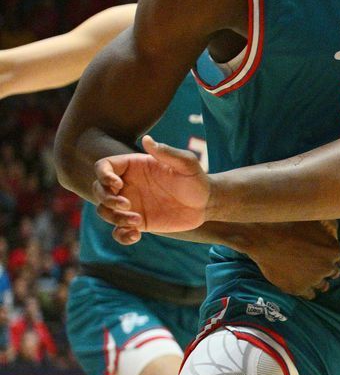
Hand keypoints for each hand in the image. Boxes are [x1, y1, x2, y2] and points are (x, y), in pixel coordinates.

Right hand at [93, 135, 210, 243]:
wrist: (206, 203)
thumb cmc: (196, 179)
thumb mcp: (186, 164)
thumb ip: (167, 152)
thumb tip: (147, 139)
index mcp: (134, 167)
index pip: (104, 167)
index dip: (103, 175)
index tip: (117, 184)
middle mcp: (128, 185)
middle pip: (98, 190)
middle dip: (106, 199)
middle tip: (127, 205)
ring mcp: (130, 205)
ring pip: (104, 212)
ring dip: (114, 218)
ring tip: (136, 221)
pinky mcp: (137, 222)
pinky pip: (118, 231)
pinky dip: (121, 235)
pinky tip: (135, 235)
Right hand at [244, 220, 339, 299]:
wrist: (267, 239)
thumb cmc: (291, 224)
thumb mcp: (317, 221)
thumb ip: (330, 227)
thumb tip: (336, 230)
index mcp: (334, 250)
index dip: (339, 259)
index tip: (332, 259)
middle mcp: (327, 267)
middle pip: (334, 273)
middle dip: (328, 269)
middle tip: (320, 267)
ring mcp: (314, 279)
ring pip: (323, 285)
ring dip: (319, 281)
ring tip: (312, 278)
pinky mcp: (299, 289)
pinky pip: (310, 295)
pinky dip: (308, 291)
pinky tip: (304, 287)